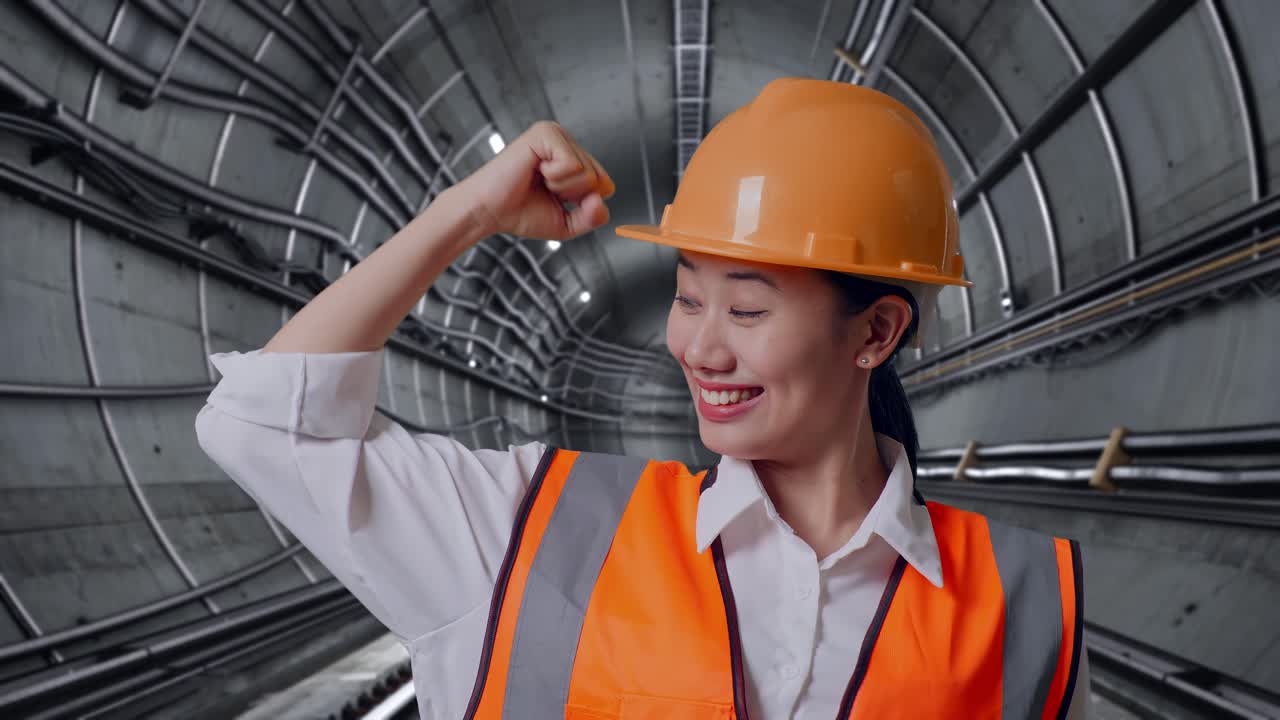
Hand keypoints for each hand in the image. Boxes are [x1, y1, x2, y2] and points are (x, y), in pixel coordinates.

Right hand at [453, 121, 614, 240]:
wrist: (488, 212)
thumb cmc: (521, 213)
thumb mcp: (568, 223)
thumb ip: (593, 216)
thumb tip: (603, 196)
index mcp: (573, 159)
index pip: (606, 185)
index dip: (583, 204)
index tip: (554, 199)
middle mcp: (567, 142)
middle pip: (600, 180)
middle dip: (572, 196)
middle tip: (544, 190)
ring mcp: (557, 134)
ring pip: (588, 173)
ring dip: (561, 188)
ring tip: (538, 180)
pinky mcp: (545, 133)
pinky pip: (572, 164)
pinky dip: (554, 177)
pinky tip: (535, 171)